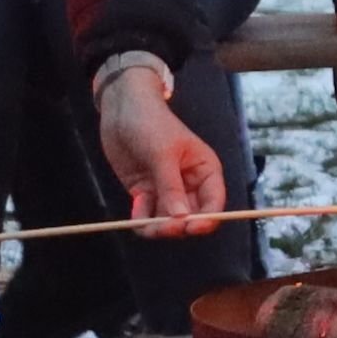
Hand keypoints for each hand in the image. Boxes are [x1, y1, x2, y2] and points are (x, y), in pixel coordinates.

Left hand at [97, 74, 227, 234]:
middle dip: (178, 226)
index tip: (192, 228)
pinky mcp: (146, 193)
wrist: (122, 109)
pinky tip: (136, 208)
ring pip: (169, 221)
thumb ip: (171, 188)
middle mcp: (189, 184)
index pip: (214, 202)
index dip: (207, 219)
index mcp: (205, 170)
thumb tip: (181, 218)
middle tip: (163, 228)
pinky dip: (141, 220)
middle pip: (191, 217)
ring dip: (157, 227)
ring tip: (144, 224)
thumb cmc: (151, 122)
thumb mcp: (162, 154)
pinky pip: (148, 216)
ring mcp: (166, 190)